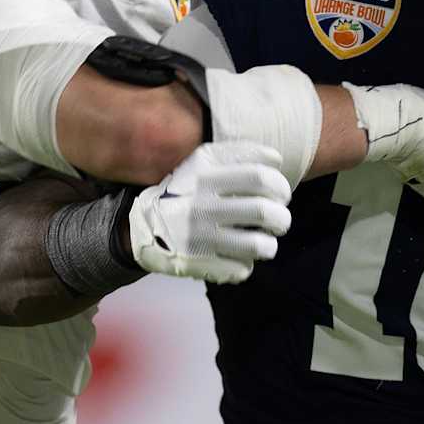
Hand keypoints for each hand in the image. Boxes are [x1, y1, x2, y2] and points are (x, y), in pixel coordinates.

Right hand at [126, 142, 291, 283]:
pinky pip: (241, 269)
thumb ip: (237, 153)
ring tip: (265, 240)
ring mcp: (200, 239)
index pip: (259, 177)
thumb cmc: (185, 191)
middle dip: (281, 218)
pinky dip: (246, 264)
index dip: (280, 186)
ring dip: (269, 244)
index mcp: (205, 177)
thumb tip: (276, 158)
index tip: (280, 193)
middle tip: (278, 220)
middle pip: (263, 211)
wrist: (142, 226)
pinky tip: (238, 256)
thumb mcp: (202, 162)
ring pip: (259, 245)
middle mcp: (201, 207)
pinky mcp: (198, 265)